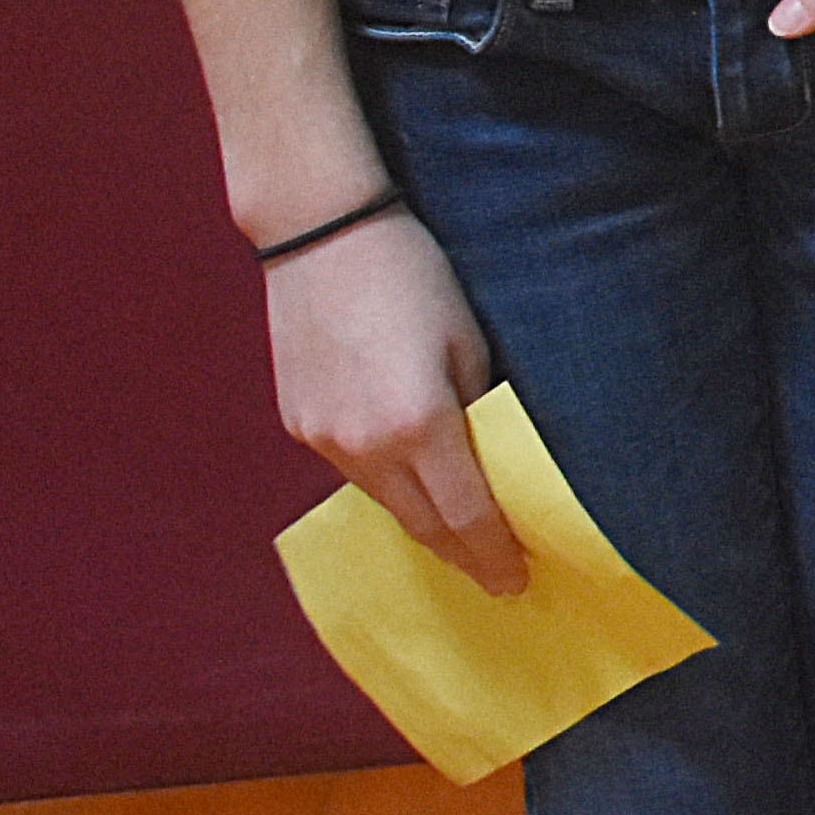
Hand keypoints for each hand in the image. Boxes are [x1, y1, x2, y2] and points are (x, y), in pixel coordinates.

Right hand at [273, 214, 523, 594]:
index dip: (495, 555)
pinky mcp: (297, 423)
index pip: (467, 516)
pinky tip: (411, 487)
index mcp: (419, 425)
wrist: (320, 232)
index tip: (517, 582)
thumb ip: (482, 410)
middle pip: (423, 523)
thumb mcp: (469, 342)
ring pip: (385, 502)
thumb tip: (495, 460)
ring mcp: (323, 439)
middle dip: (463, 554)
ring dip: (424, 522)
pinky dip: (388, 487)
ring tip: (462, 538)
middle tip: (498, 576)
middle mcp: (364, 446)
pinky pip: (352, 473)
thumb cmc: (413, 275)